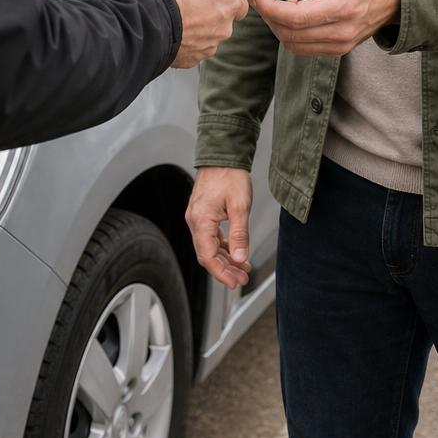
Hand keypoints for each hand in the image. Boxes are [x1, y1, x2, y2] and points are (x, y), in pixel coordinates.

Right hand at [142, 0, 248, 67]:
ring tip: (177, 15)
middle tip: (189, 1)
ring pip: (208, 35)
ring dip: (197, 27)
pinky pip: (192, 48)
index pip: (240, 3)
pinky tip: (172, 29)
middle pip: (223, 20)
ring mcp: (208, 45)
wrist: (145, 19)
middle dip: (210, 12)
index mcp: (229, 3)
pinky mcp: (192, 59)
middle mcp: (223, 27)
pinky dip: (185, 41)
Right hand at [185, 167, 253, 288]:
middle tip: (242, 279)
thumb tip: (240, 258)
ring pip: (209, 247)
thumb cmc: (230, 175)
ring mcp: (197, 218)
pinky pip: (211, 237)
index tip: (235, 282)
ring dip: (225, 260)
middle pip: (207, 254)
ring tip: (243, 269)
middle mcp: (194, 221)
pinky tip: (235, 252)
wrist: (223, 154)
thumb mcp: (240, 206)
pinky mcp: (203, 214)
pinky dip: (223, 247)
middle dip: (225, 269)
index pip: (207, 256)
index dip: (221, 273)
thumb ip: (239, 234)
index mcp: (200, 220)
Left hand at [250, 0, 399, 55]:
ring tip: (277, 4)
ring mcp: (341, 44)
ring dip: (278, 27)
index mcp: (343, 6)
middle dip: (269, 16)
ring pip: (294, 45)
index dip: (270, 9)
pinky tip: (294, 14)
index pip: (297, 17)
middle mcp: (342, 31)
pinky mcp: (339, 49)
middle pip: (291, 34)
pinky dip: (291, 34)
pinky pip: (305, 48)